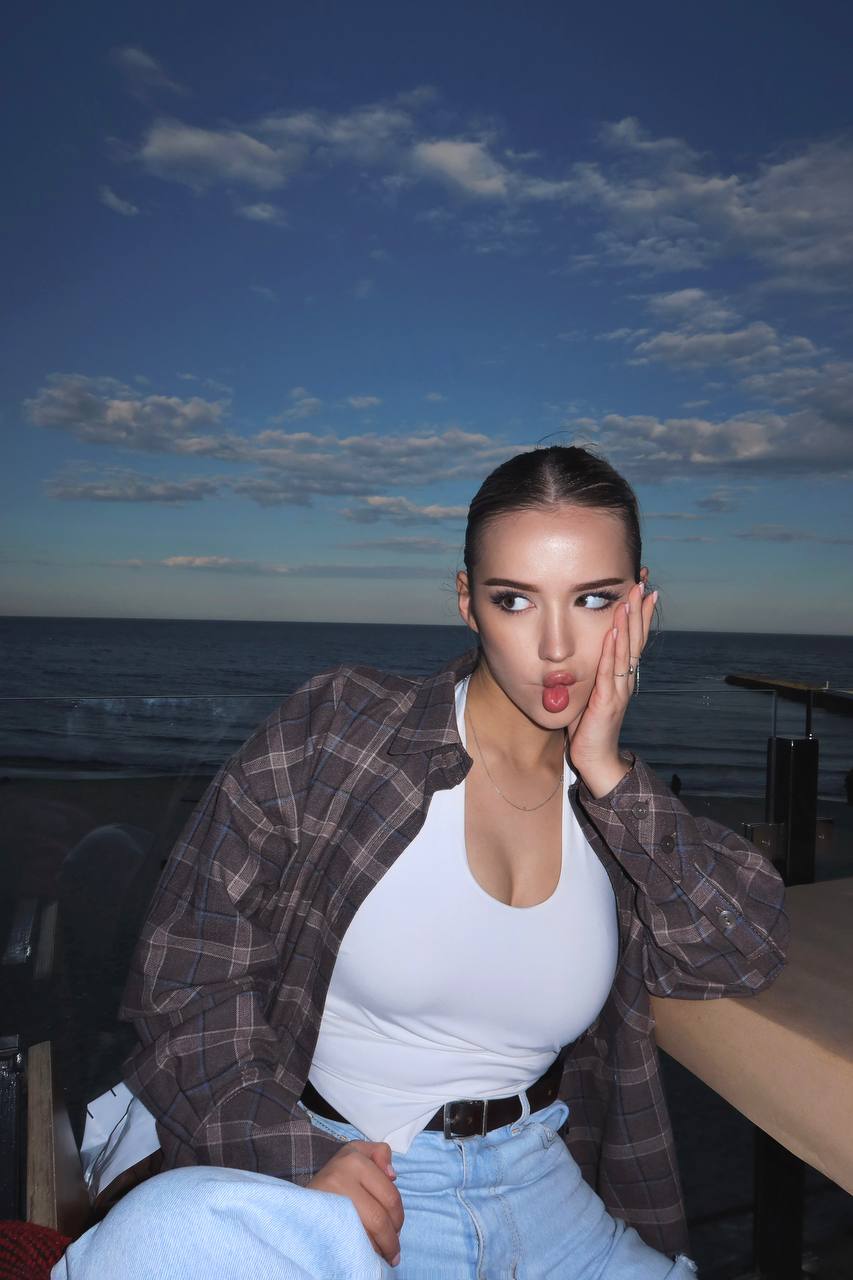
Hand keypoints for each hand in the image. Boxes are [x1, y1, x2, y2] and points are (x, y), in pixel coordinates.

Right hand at [308, 1140, 403, 1266]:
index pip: (390, 1196)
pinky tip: (366, 1252)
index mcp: (354, 1160)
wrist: (297, 1199)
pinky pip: (351, 1241)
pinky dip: (363, 1251)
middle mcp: (340, 1177)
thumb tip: (392, 1176)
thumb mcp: (357, 1153)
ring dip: (379, 1248)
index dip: (398, 1217)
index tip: (397, 1228)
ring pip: (366, 1234)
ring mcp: (330, 1201)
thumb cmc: (336, 1175)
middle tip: (392, 1248)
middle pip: (379, 1219)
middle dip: (391, 1239)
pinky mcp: (321, 1222)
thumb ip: (380, 1154)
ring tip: (381, 1252)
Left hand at [568, 573, 656, 797]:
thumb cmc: (589, 728)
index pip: (633, 639)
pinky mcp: (607, 700)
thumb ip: (590, 674)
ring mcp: (619, 690)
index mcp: (622, 677)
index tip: (642, 589)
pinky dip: (613, 649)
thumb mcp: (589, 694)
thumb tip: (578, 654)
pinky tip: (614, 630)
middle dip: (639, 609)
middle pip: (635, 638)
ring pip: (626, 650)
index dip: (638, 614)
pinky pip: (610, 670)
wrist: (596, 760)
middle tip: (644, 582)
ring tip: (630, 597)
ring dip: (629, 622)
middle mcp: (625, 680)